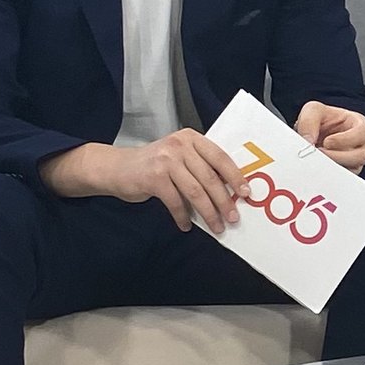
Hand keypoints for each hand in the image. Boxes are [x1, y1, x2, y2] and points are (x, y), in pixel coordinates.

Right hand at [46, 130, 241, 231]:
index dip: (235, 177)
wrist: (117, 168)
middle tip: (233, 218)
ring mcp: (166, 160)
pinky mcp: (154, 177)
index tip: (247, 193)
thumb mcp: (179, 156)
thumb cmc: (154, 165)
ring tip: (216, 226)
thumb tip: (230, 191)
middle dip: (224, 201)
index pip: (220, 157)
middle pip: (210, 177)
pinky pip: (175, 202)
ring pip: (196, 192)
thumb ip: (200, 166)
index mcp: (192, 138)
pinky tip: (186, 225)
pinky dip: (182, 217)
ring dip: (208, 213)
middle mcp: (180, 145)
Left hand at [296, 102, 364, 172]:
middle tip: (320, 153)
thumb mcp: (314, 110)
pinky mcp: (347, 173)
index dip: (346, 139)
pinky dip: (330, 175)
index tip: (328, 141)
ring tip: (317, 160)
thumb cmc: (323, 120)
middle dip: (338, 156)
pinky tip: (318, 169)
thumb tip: (308, 141)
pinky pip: (342, 179)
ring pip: (352, 170)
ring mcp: (355, 162)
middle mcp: (362, 145)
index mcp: (360, 127)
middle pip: (360, 156)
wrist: (317, 133)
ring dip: (333, 166)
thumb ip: (309, 121)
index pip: (363, 133)